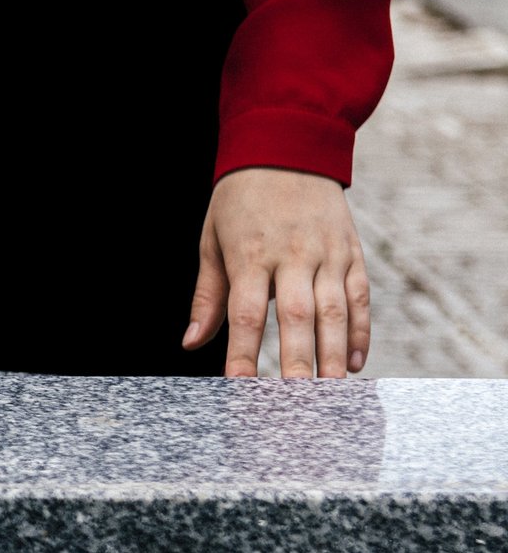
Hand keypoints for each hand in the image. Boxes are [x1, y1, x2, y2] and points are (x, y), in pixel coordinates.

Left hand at [185, 167, 370, 378]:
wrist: (286, 149)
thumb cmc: (239, 201)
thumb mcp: (212, 239)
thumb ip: (207, 295)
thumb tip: (192, 342)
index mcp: (250, 254)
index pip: (246, 313)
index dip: (242, 352)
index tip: (240, 387)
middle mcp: (293, 255)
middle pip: (296, 317)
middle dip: (296, 362)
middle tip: (297, 404)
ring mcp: (328, 253)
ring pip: (334, 311)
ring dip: (333, 355)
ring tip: (331, 393)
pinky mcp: (352, 251)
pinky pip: (360, 297)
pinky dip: (359, 331)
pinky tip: (355, 363)